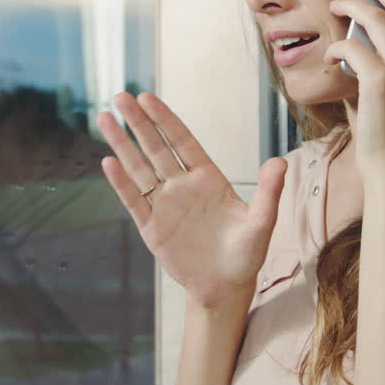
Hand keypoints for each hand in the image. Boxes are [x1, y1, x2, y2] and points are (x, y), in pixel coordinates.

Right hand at [96, 92, 287, 308]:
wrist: (226, 287)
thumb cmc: (246, 254)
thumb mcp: (261, 222)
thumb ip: (269, 192)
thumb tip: (280, 162)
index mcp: (207, 178)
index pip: (181, 141)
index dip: (164, 120)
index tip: (148, 98)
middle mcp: (182, 186)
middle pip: (155, 148)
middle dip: (138, 123)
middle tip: (121, 97)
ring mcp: (165, 206)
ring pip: (139, 169)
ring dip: (122, 145)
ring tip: (104, 119)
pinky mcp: (152, 228)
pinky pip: (134, 201)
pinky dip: (121, 183)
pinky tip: (108, 163)